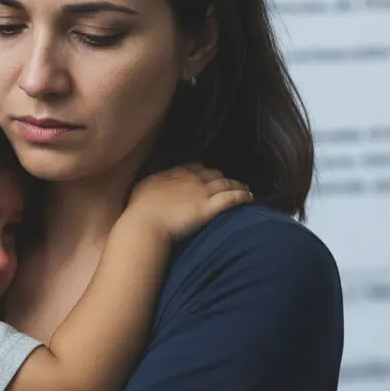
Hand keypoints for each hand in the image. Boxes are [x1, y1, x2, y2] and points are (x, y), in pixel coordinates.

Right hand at [123, 164, 251, 240]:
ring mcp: (201, 192)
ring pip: (225, 184)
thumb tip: (156, 183)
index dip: (202, 171)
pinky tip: (249, 197)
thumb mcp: (143, 188)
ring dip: (236, 184)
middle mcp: (190, 179)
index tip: (206, 175)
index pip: (194, 167)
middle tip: (227, 181)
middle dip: (221, 177)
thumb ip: (154, 183)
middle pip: (212, 173)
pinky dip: (241, 196)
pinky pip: (230, 198)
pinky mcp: (209, 208)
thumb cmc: (140, 209)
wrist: (145, 223)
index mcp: (174, 174)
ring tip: (245, 188)